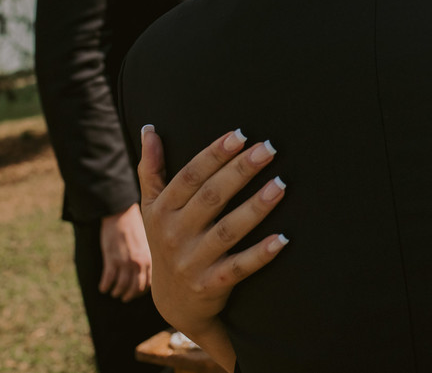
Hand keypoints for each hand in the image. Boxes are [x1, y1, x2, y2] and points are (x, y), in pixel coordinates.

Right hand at [99, 203, 151, 301]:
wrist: (121, 213)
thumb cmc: (133, 226)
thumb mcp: (146, 242)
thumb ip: (147, 257)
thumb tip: (145, 272)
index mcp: (149, 258)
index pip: (149, 283)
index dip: (141, 291)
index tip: (136, 292)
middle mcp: (139, 262)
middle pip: (136, 288)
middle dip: (129, 295)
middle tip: (124, 297)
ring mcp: (125, 262)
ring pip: (121, 286)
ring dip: (116, 292)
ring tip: (113, 292)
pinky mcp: (111, 259)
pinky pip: (108, 279)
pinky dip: (105, 286)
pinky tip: (103, 287)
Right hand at [137, 125, 287, 368]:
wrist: (173, 302)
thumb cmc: (167, 240)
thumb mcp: (152, 208)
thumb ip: (151, 169)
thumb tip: (150, 129)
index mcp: (163, 210)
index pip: (191, 176)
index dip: (215, 154)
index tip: (240, 135)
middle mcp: (176, 234)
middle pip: (211, 197)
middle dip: (240, 171)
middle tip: (268, 149)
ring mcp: (193, 260)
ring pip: (228, 230)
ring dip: (255, 207)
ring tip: (281, 185)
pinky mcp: (211, 284)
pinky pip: (239, 267)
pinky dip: (260, 254)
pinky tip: (282, 239)